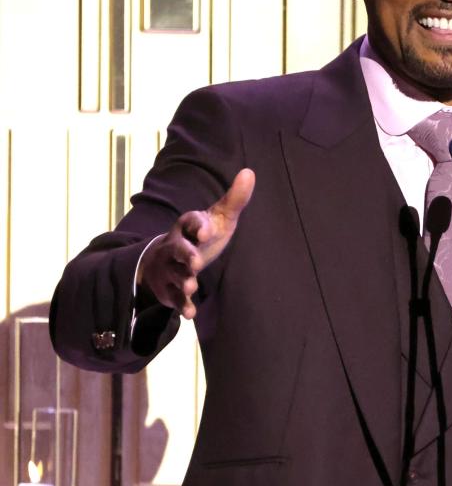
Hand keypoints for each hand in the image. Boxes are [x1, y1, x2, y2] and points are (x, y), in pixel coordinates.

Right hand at [138, 169, 255, 318]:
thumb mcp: (218, 218)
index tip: (205, 230)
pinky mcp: (169, 289)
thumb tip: (250, 172)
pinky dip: (181, 305)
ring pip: (174, 274)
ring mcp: (170, 268)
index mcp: (187, 226)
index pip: (189, 221)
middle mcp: (174, 246)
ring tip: (191, 286)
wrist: (166, 260)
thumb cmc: (199, 236)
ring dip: (182, 280)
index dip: (196, 225)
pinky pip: (174, 298)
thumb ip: (234, 199)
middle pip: (177, 249)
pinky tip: (190, 313)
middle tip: (196, 261)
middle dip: (185, 255)